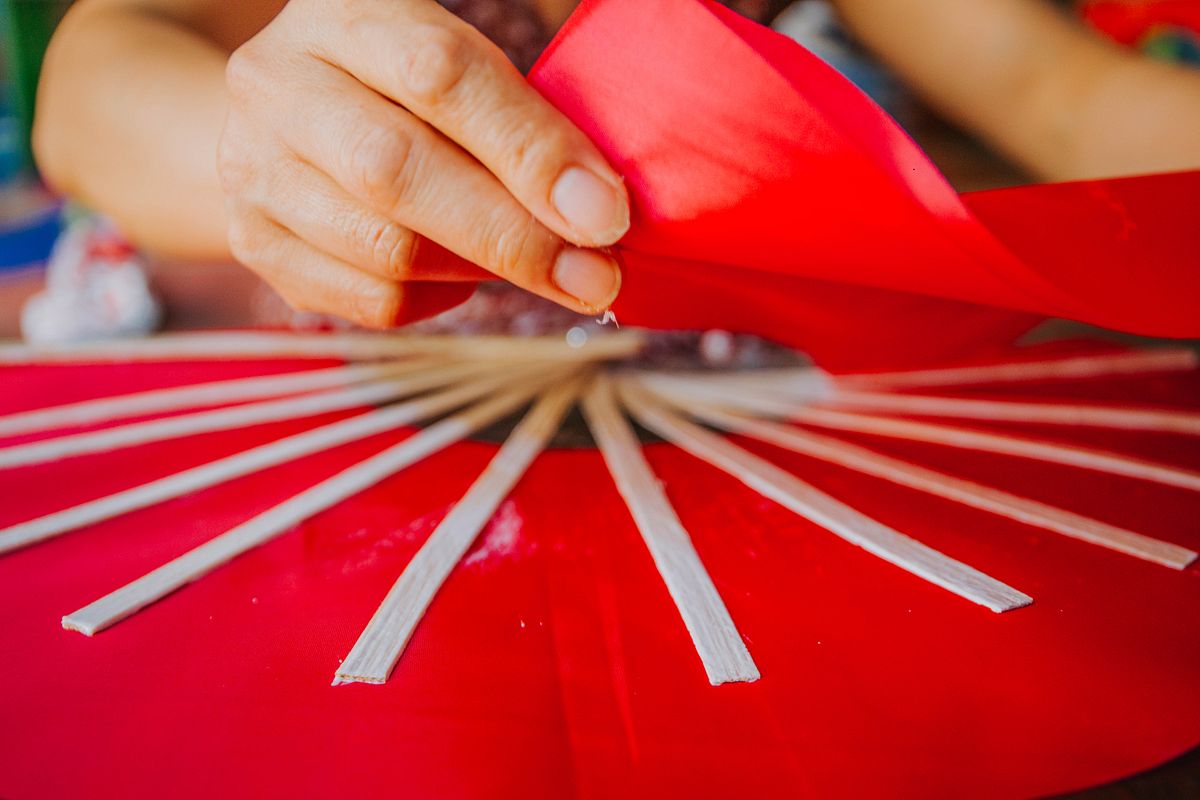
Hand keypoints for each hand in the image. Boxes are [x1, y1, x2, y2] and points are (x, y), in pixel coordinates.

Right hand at [217, 0, 629, 326]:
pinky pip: (369, 300)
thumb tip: (597, 209)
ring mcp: (253, 168)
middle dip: (515, 237)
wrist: (285, 120)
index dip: (530, 150)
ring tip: (536, 267)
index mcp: (344, 14)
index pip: (441, 75)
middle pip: (397, 174)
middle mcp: (278, 84)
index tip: (605, 212)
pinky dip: (435, 300)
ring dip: (482, 272)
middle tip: (595, 277)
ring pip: (385, 250)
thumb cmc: (404, 92)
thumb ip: (518, 118)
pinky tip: (458, 274)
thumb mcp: (455, 66)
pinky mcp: (255, 243)